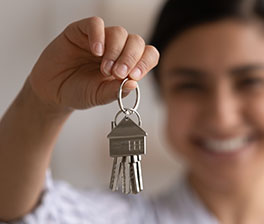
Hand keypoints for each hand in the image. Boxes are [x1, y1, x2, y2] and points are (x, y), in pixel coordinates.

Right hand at [28, 17, 158, 111]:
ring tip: (105, 69)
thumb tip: (134, 84)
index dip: (145, 62)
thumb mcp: (99, 95)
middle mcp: (117, 49)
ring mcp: (100, 39)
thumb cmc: (79, 92)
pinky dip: (98, 36)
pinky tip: (96, 52)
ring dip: (116, 51)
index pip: (148, 55)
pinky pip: (96, 24)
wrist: (52, 91)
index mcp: (127, 63)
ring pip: (119, 32)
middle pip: (137, 42)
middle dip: (131, 58)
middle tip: (118, 74)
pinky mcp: (81, 30)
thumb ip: (116, 91)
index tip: (135, 76)